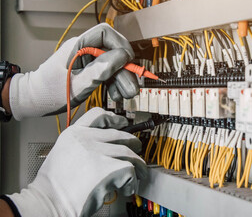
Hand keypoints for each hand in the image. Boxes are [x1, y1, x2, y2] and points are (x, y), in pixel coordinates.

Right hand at [7, 108, 146, 216]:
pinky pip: (131, 170)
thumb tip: (107, 147)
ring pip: (130, 154)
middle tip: (136, 153)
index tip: (123, 123)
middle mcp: (87, 139)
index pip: (98, 115)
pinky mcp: (109, 168)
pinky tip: (126, 189)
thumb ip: (83, 145)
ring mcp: (98, 152)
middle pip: (120, 135)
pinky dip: (132, 182)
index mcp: (74, 133)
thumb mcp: (64, 153)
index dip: (114, 119)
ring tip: (137, 176)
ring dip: (137, 166)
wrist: (49, 202)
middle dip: (132, 145)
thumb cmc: (54, 185)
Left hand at [8, 23, 138, 119]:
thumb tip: (122, 57)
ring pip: (114, 64)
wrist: (35, 101)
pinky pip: (108, 73)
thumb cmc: (49, 92)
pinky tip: (116, 94)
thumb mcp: (78, 83)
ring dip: (123, 79)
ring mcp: (88, 60)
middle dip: (125, 69)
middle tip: (132, 88)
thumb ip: (100, 70)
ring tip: (126, 95)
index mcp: (78, 46)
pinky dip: (115, 83)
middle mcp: (85, 50)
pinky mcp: (90, 70)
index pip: (105, 33)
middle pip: (114, 51)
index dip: (120, 45)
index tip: (128, 61)